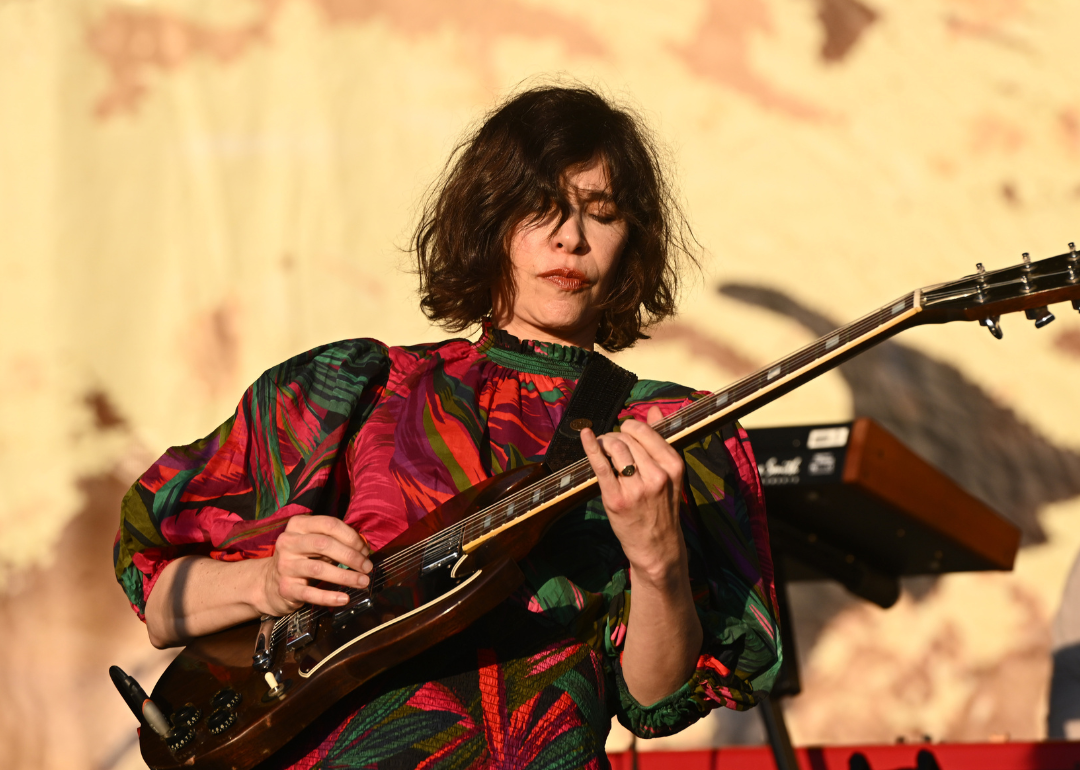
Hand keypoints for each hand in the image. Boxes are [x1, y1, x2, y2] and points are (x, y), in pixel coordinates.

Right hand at [259, 515, 372, 615]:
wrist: (269, 583)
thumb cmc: (302, 558)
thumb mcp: (315, 543)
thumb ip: (336, 541)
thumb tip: (364, 549)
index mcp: (298, 525)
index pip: (329, 524)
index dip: (351, 537)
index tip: (365, 550)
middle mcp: (288, 542)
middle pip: (325, 544)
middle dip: (351, 556)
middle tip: (367, 567)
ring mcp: (285, 565)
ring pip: (319, 568)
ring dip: (345, 576)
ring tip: (363, 582)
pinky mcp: (285, 588)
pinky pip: (310, 593)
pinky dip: (330, 597)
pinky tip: (344, 598)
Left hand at [580, 406, 687, 583]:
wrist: (657, 547)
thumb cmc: (662, 508)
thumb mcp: (671, 474)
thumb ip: (662, 440)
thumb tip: (655, 410)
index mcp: (673, 465)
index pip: (646, 432)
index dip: (630, 427)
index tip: (624, 430)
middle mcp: (657, 475)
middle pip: (628, 439)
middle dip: (615, 435)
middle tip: (610, 442)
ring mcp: (636, 488)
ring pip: (615, 449)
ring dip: (605, 442)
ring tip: (604, 447)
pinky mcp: (616, 499)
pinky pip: (601, 466)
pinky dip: (590, 448)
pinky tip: (585, 436)